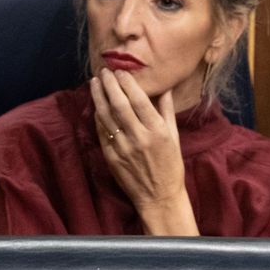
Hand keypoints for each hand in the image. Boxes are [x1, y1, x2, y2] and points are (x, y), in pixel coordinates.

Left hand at [91, 69, 197, 235]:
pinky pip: (102, 132)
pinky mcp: (112, 157)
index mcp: (157, 131)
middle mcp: (139, 137)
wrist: (159, 197)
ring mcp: (124, 148)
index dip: (127, 83)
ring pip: (107, 116)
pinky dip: (98, 117)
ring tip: (94, 82)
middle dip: (110, 85)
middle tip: (104, 71)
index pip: (139, 100)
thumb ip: (167, 111)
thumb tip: (165, 88)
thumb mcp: (174, 137)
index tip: (120, 71)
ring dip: (99, 97)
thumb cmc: (170, 166)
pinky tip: (96, 105)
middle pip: (120, 104)